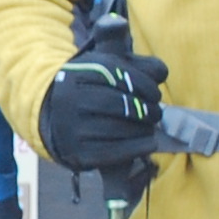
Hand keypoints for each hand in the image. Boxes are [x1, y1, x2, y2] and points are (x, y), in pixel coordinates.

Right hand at [35, 49, 169, 183]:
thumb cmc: (92, 91)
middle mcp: (69, 99)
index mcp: (76, 73)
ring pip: (117, 129)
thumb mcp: (108, 70)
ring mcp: (70, 128)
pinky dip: (136, 148)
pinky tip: (149, 143)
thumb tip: (161, 72)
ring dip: (143, 129)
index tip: (155, 94)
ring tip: (150, 127)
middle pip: (117, 104)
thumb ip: (137, 65)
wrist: (56, 120)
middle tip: (156, 113)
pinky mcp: (76, 153)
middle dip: (145, 109)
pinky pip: (112, 152)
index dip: (143, 84)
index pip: (116, 74)